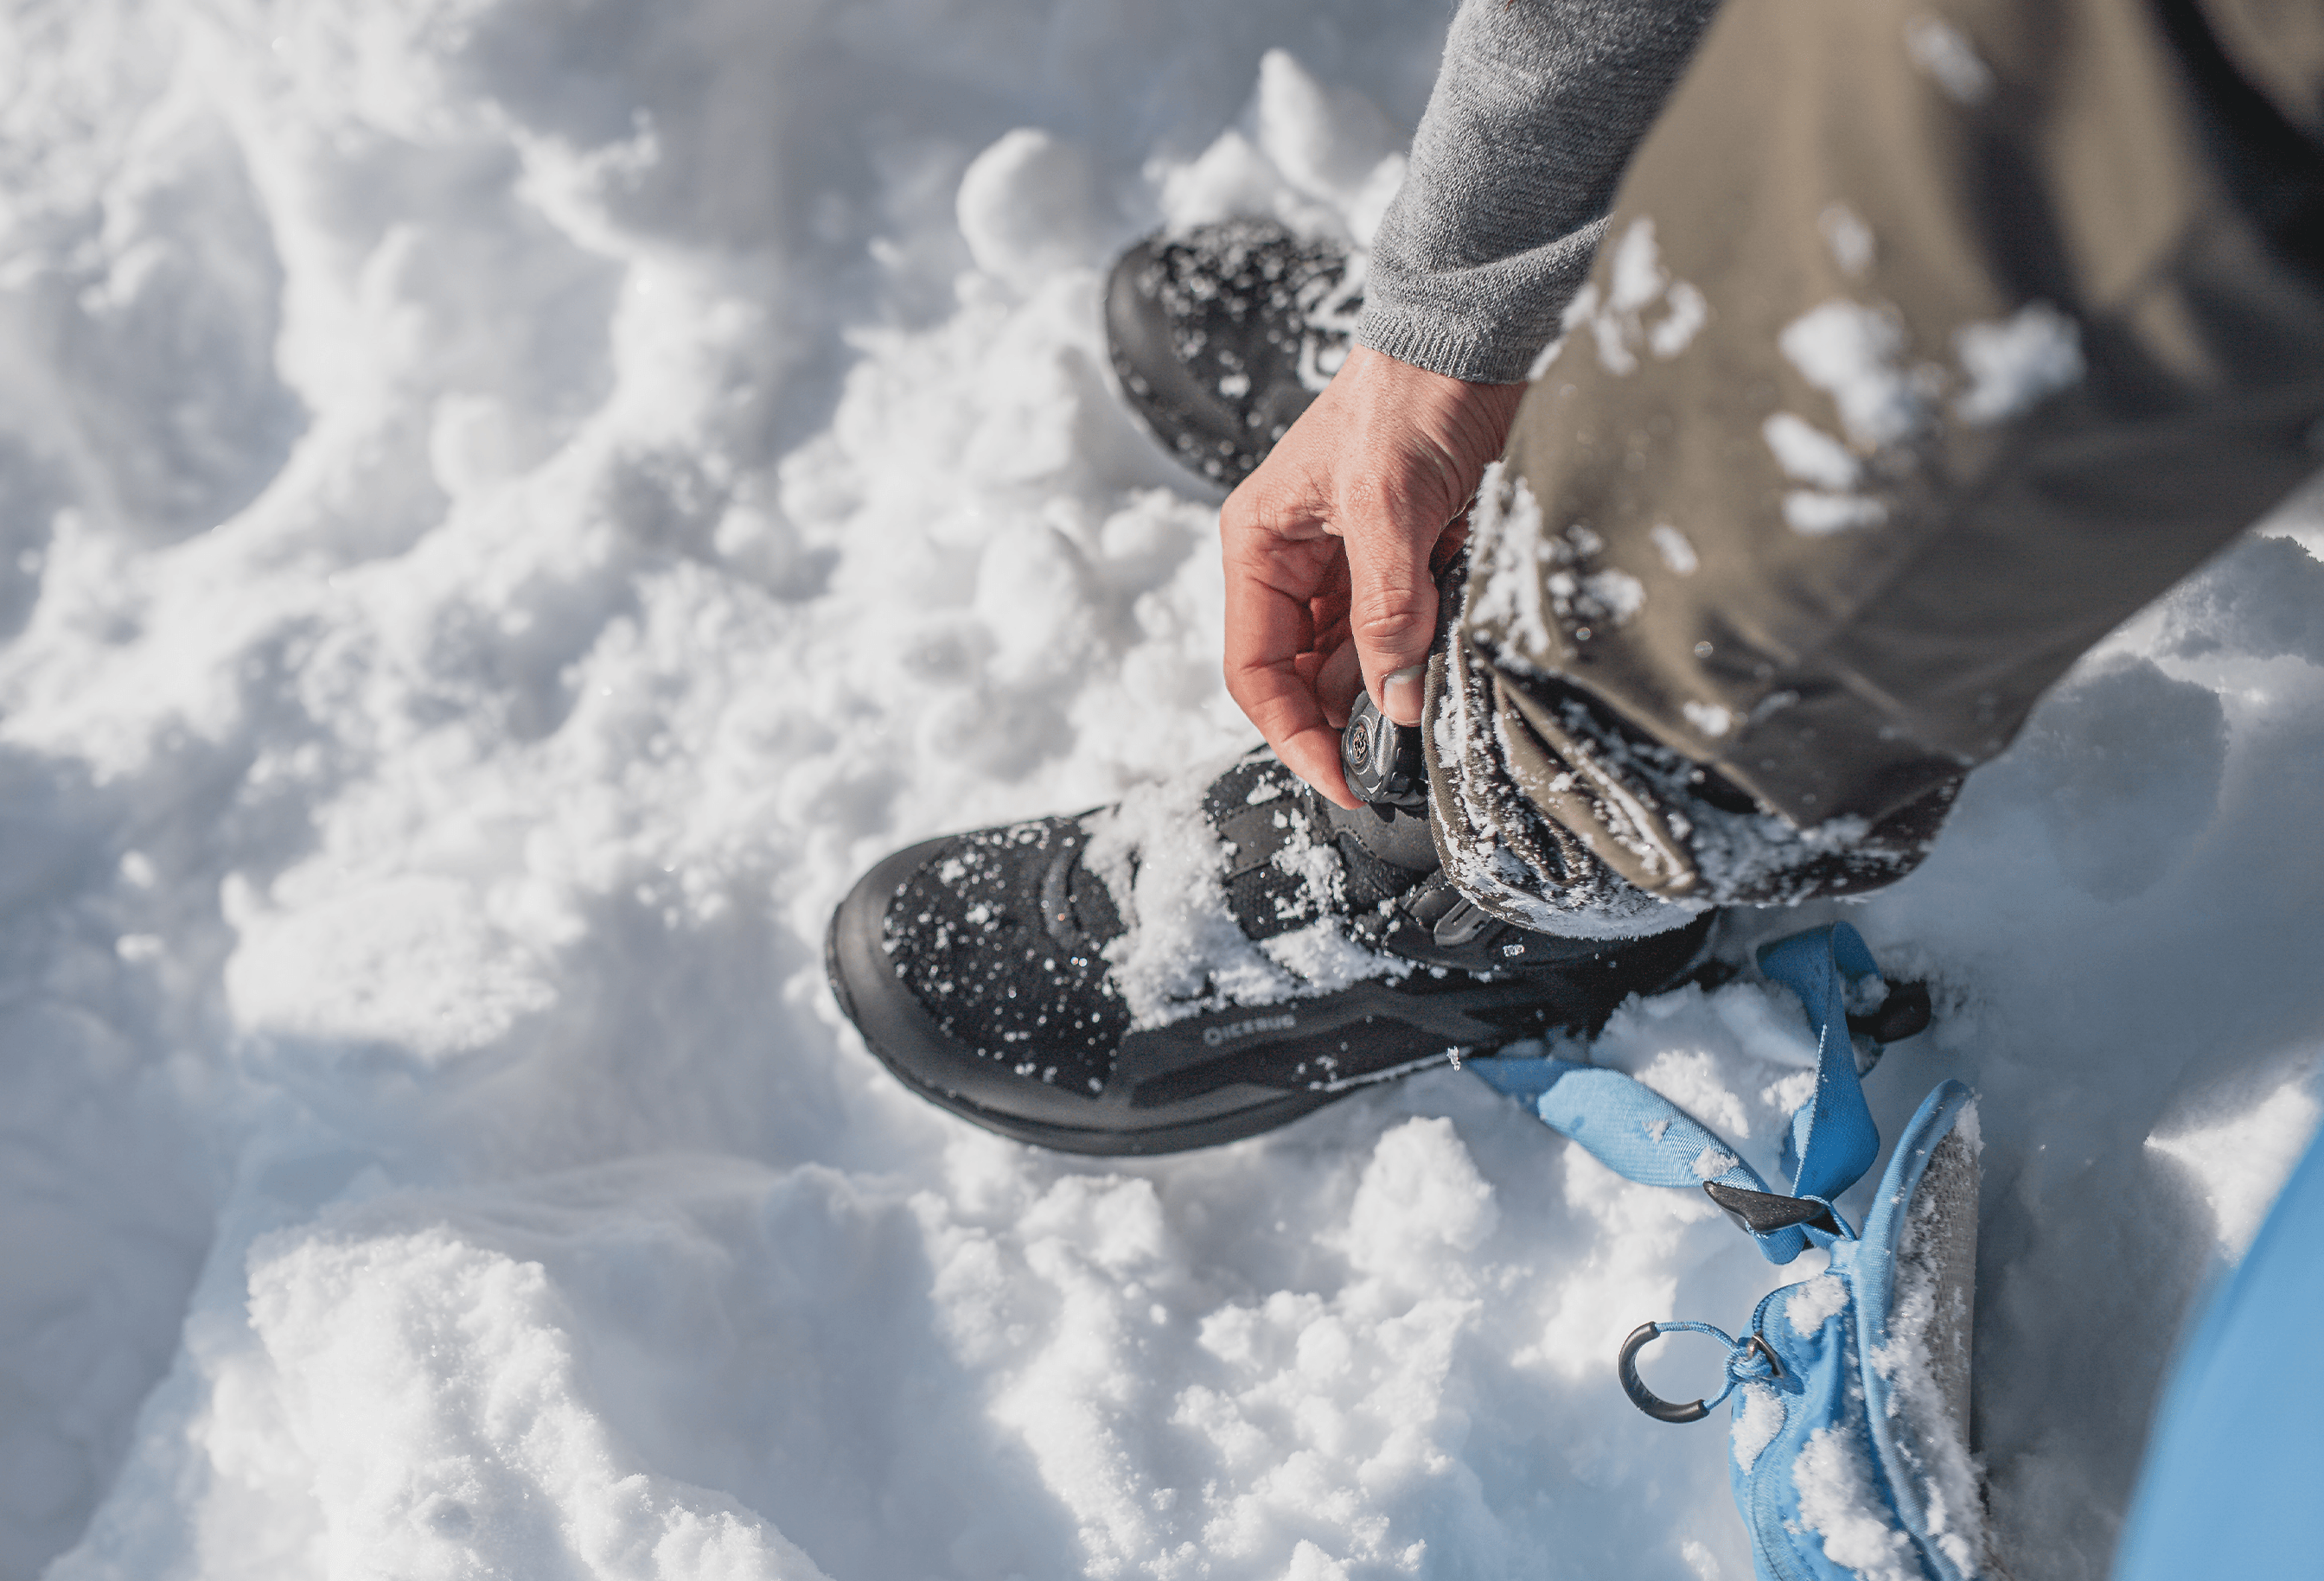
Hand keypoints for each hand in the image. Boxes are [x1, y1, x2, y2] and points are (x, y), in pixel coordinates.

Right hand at [1219, 344, 1526, 806]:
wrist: (1475, 336)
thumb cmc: (1409, 393)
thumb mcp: (1388, 505)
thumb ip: (1387, 609)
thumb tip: (1395, 703)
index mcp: (1260, 547)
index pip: (1256, 672)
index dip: (1294, 735)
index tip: (1343, 782)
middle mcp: (1297, 563)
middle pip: (1305, 676)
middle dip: (1346, 720)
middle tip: (1396, 764)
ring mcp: (1353, 564)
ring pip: (1361, 662)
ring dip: (1394, 687)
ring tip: (1431, 705)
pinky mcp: (1408, 559)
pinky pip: (1408, 632)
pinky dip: (1429, 653)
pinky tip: (1453, 659)